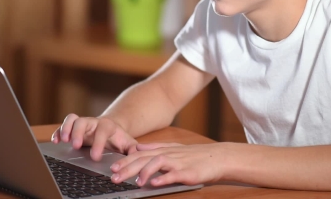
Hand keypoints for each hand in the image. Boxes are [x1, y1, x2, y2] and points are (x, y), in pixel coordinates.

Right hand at [51, 114, 137, 160]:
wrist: (112, 130)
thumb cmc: (119, 139)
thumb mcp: (128, 144)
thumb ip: (134, 150)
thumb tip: (138, 157)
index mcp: (107, 126)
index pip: (102, 130)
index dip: (98, 143)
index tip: (95, 157)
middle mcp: (93, 122)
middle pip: (84, 121)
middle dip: (78, 133)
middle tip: (76, 146)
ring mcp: (83, 124)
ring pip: (72, 120)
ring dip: (66, 129)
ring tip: (63, 140)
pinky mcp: (74, 127)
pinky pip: (64, 125)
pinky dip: (58, 131)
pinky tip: (56, 141)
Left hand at [110, 142, 227, 186]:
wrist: (218, 157)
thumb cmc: (196, 156)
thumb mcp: (174, 148)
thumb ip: (155, 147)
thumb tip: (138, 147)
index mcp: (164, 150)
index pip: (139, 155)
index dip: (125, 161)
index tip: (112, 168)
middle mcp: (169, 155)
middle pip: (144, 159)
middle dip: (128, 168)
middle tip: (114, 177)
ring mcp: (178, 163)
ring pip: (157, 164)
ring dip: (144, 172)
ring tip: (135, 182)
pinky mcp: (188, 172)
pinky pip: (174, 174)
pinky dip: (164, 178)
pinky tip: (155, 183)